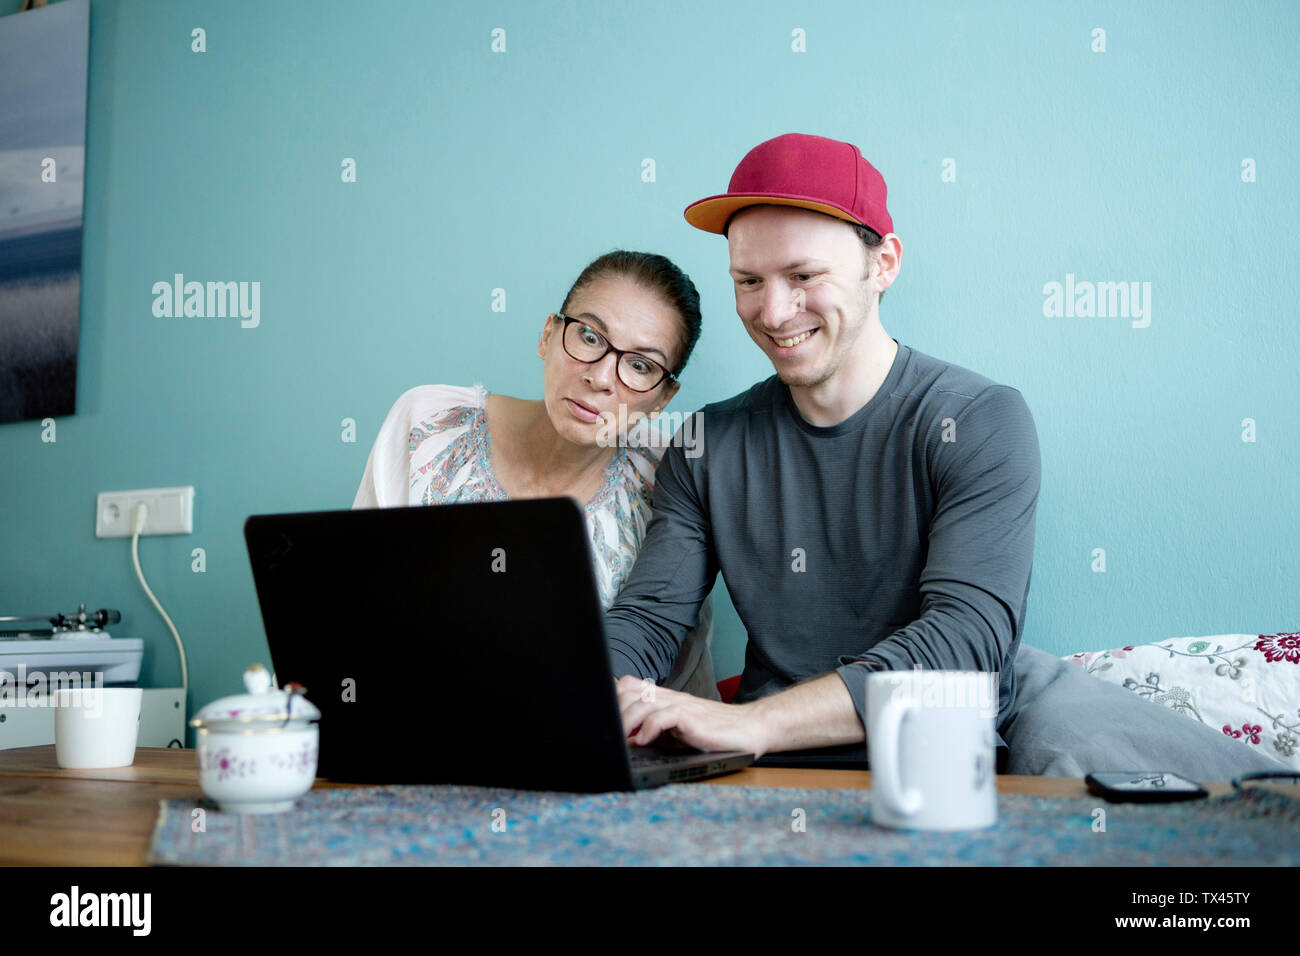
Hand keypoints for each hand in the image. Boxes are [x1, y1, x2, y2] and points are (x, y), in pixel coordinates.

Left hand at [613, 675, 767, 756]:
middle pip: (629, 692)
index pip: (629, 685)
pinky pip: (662, 717)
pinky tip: (643, 742)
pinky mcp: (691, 717)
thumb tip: (626, 740)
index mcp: (664, 698)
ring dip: (626, 722)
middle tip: (611, 734)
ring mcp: (680, 704)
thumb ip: (653, 730)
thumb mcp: (676, 730)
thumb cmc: (713, 732)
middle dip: (614, 713)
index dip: (612, 698)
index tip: (604, 719)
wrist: (749, 729)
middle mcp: (669, 697)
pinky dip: (648, 729)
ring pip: (642, 703)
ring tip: (621, 740)